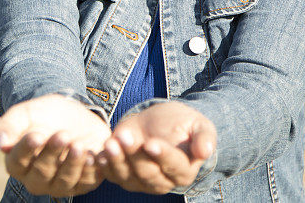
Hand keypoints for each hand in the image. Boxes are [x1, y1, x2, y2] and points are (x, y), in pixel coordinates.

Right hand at [0, 94, 110, 196]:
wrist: (73, 115)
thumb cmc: (44, 115)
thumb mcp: (25, 114)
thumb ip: (9, 126)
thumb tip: (1, 143)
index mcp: (17, 162)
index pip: (17, 162)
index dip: (26, 150)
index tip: (36, 135)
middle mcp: (36, 179)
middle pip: (41, 173)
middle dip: (52, 154)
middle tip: (62, 134)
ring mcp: (59, 185)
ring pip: (64, 181)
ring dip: (72, 164)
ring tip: (79, 144)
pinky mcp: (81, 184)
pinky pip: (86, 182)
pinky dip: (90, 170)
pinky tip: (93, 156)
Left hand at [98, 101, 215, 193]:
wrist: (161, 123)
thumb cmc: (183, 124)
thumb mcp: (199, 124)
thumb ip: (204, 137)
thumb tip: (205, 151)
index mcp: (184, 171)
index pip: (173, 166)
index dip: (161, 155)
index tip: (150, 143)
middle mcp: (163, 182)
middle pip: (147, 173)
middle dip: (134, 155)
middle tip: (124, 137)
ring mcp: (141, 181)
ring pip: (128, 176)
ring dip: (117, 160)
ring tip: (110, 142)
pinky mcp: (123, 175)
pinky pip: (112, 175)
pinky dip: (105, 166)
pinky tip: (99, 154)